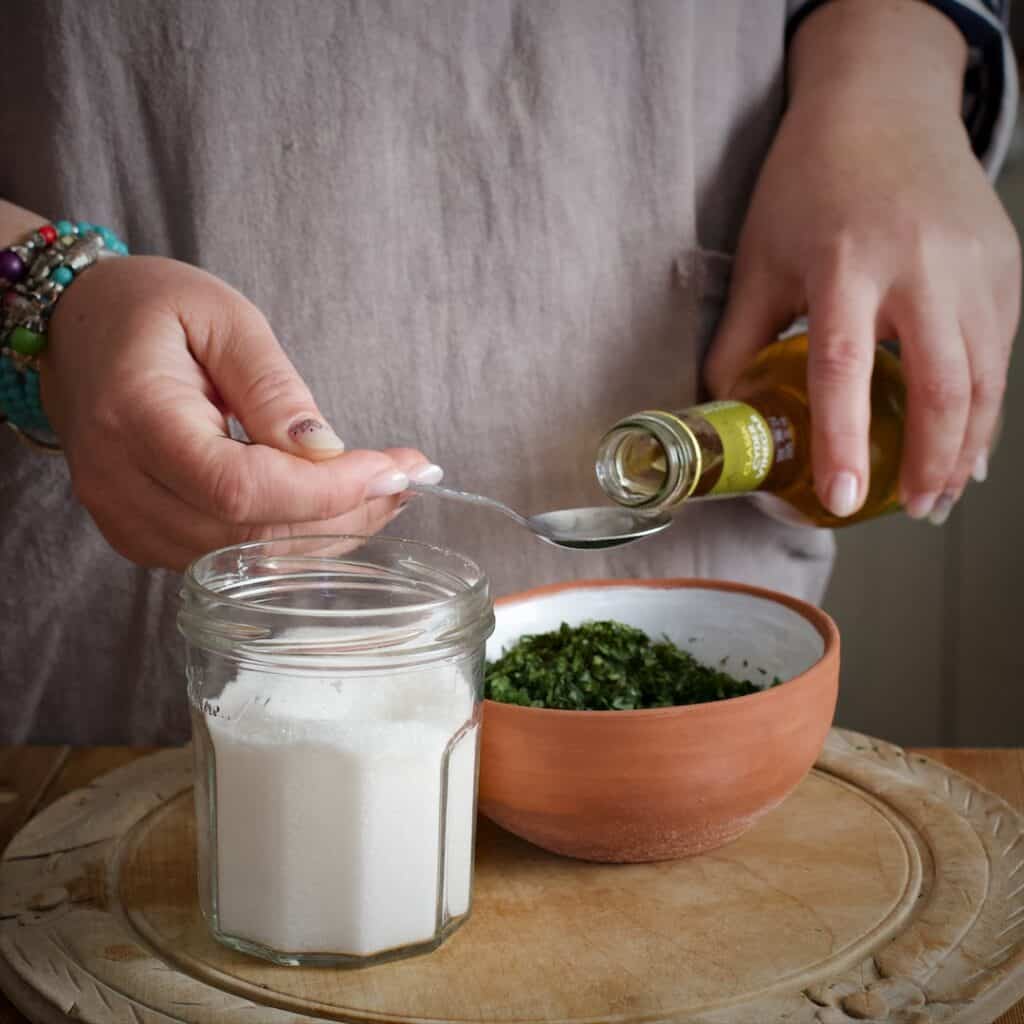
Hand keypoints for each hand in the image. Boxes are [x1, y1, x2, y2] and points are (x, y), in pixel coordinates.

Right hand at [41, 255, 436, 568]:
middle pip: (249, 535)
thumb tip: (329, 453)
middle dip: (344, 514)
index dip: (323, 492)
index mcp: (136, 417)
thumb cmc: (149, 309)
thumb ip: (274, 388)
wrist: (77, 329)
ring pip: (246, 559)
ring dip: (328, 531)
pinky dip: (292, 538)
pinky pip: (229, 558)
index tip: (391, 470)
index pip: (239, 488)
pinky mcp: (143, 535)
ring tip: (383, 490)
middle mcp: (121, 484)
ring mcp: (127, 519)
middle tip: (405, 479)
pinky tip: (333, 506)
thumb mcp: (224, 319)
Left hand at [705, 0, 1020, 523]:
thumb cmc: (811, 182)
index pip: (843, 371)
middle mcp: (922, 267)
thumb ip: (739, 339)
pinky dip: (986, 406)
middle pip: (941, 387)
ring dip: (965, 447)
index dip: (842, 443)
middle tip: (909, 511)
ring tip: (939, 494)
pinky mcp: (1006, 268)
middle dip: (928, 464)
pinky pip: (1001, 354)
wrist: (885, 105)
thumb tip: (722, 411)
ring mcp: (975, 267)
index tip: (844, 501)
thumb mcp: (761, 258)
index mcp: (845, 264)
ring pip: (985, 380)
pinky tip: (966, 440)